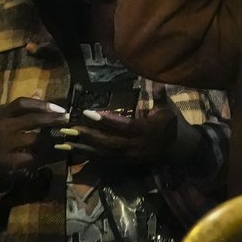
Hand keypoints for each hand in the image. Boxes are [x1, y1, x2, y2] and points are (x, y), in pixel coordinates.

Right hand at [0, 96, 67, 189]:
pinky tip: (55, 153)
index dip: (41, 104)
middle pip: (30, 119)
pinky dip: (45, 156)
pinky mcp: (6, 161)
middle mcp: (2, 127)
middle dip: (51, 119)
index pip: (22, 103)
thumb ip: (26, 108)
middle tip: (67, 120)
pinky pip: (31, 157)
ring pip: (33, 139)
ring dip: (51, 138)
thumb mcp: (11, 120)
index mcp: (4, 114)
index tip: (59, 108)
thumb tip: (40, 90)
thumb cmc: (4, 137)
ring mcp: (3, 144)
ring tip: (65, 136)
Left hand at [53, 106, 175, 165]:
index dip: (106, 120)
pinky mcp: (124, 162)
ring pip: (103, 153)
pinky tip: (73, 152)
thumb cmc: (171, 125)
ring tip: (63, 142)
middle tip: (68, 129)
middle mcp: (135, 146)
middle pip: (108, 142)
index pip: (123, 125)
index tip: (88, 112)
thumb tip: (155, 79)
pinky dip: (88, 156)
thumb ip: (158, 95)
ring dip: (82, 148)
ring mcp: (129, 156)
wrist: (178, 150)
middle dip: (87, 136)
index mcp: (145, 131)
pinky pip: (104, 160)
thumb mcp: (167, 109)